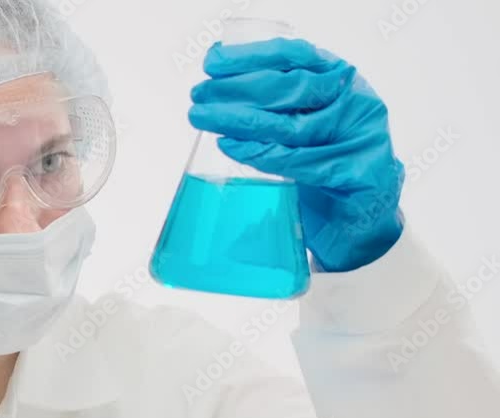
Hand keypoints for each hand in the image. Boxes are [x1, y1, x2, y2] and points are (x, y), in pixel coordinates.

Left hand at [188, 38, 404, 271]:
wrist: (364, 215)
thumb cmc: (326, 162)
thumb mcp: (307, 121)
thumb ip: (277, 102)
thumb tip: (218, 86)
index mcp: (344, 79)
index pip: (297, 55)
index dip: (252, 56)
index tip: (214, 63)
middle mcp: (357, 102)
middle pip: (290, 88)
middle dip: (237, 88)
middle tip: (200, 95)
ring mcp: (360, 138)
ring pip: (291, 125)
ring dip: (239, 120)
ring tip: (203, 117)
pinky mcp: (356, 174)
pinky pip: (298, 162)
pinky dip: (259, 154)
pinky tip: (230, 146)